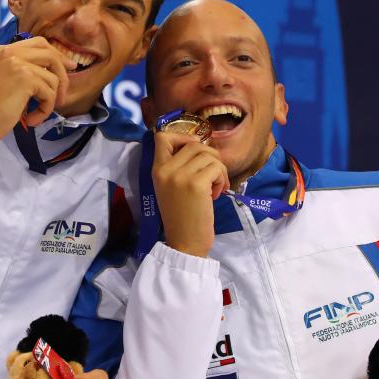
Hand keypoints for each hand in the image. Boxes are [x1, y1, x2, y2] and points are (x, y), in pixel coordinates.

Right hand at [0, 37, 69, 160]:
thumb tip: (53, 72)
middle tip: (64, 92)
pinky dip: (45, 110)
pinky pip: (49, 93)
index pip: (39, 43)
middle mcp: (10, 52)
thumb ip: (22, 70)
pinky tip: (31, 119)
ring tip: (37, 114)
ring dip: (50, 100)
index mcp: (3, 50)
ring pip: (53, 78)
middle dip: (63, 73)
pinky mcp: (25, 78)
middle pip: (51, 54)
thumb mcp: (4, 80)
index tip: (67, 67)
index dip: (56, 54)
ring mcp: (18, 63)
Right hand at [152, 131, 229, 256]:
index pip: (162, 136)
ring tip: (215, 187)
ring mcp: (181, 176)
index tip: (194, 151)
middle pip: (194, 144)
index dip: (183, 137)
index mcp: (156, 169)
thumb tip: (200, 145)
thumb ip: (177, 166)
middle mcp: (166, 169)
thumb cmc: (180, 216)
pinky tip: (217, 193)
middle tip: (213, 176)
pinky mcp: (197, 184)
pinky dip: (222, 178)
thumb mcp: (169, 187)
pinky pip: (216, 168)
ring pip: (208, 155)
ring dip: (218, 170)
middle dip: (210, 157)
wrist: (184, 242)